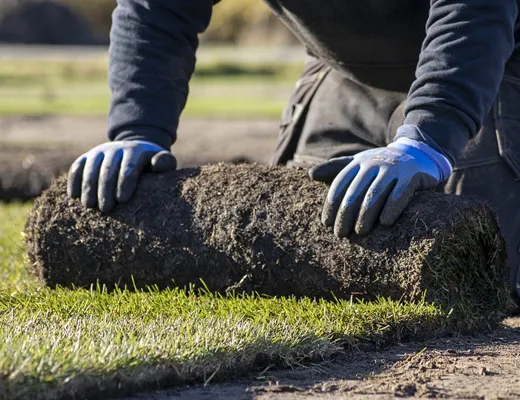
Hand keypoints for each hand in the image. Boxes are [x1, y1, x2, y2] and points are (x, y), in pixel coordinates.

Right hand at [67, 140, 176, 212]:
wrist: (135, 149)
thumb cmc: (151, 163)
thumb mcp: (163, 160)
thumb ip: (165, 162)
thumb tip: (158, 164)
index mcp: (135, 151)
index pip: (129, 166)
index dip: (125, 182)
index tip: (122, 199)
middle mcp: (115, 149)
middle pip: (108, 169)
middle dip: (105, 189)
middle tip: (106, 209)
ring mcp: (99, 151)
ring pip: (91, 167)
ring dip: (88, 187)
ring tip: (89, 206)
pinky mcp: (87, 156)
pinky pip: (77, 166)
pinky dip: (74, 179)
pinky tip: (73, 196)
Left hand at [309, 138, 451, 236]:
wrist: (418, 155)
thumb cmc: (381, 166)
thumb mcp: (359, 164)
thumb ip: (336, 169)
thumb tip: (310, 174)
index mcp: (359, 163)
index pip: (340, 184)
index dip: (331, 204)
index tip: (326, 223)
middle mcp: (374, 163)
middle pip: (355, 192)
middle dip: (345, 214)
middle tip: (340, 234)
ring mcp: (394, 169)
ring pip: (375, 194)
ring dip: (365, 215)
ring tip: (360, 232)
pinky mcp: (412, 176)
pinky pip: (400, 194)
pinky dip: (392, 208)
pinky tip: (384, 223)